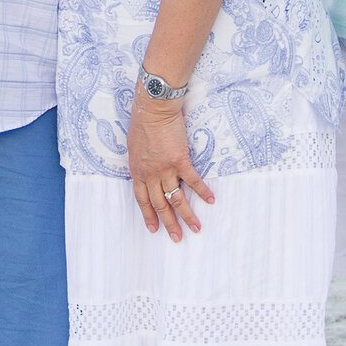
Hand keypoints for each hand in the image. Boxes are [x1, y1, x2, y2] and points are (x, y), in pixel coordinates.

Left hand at [127, 93, 214, 241]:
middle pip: (160, 204)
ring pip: (176, 198)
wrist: (154, 108)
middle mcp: (150, 174)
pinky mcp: (180, 160)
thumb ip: (140, 162)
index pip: (142, 199)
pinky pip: (193, 181)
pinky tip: (211, 200)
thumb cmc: (142, 121)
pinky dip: (202, 192)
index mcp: (138, 171)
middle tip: (177, 237)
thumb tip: (146, 170)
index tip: (154, 229)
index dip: (149, 215)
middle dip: (169, 223)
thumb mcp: (134, 146)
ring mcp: (165, 169)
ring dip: (187, 215)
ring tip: (196, 228)